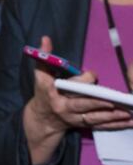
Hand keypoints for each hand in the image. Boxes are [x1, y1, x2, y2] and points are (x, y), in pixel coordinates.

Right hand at [24, 35, 132, 163]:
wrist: (43, 119)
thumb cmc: (44, 92)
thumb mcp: (40, 73)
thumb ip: (44, 56)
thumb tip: (46, 38)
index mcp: (52, 93)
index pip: (65, 86)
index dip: (80, 80)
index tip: (92, 74)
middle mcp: (63, 108)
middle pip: (80, 105)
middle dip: (97, 104)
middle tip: (112, 102)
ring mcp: (75, 118)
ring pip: (94, 118)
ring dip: (111, 116)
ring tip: (127, 113)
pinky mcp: (84, 125)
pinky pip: (101, 126)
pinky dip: (115, 125)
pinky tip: (128, 122)